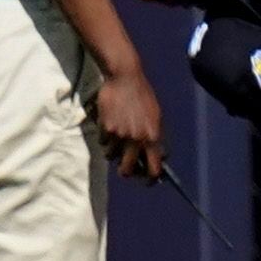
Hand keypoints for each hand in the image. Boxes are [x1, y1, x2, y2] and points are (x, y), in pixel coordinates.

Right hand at [91, 59, 167, 183]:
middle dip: (125, 172)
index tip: (147, 181)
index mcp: (153, 136)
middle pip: (126, 169)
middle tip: (124, 169)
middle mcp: (137, 138)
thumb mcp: (155, 116)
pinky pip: (103, 142)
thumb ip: (154, 136)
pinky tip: (110, 123)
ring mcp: (120, 134)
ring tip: (117, 136)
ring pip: (111, 156)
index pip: (154, 166)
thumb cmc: (143, 97)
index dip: (150, 178)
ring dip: (112, 151)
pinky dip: (105, 137)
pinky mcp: (106, 128)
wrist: (126, 78)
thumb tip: (156, 156)